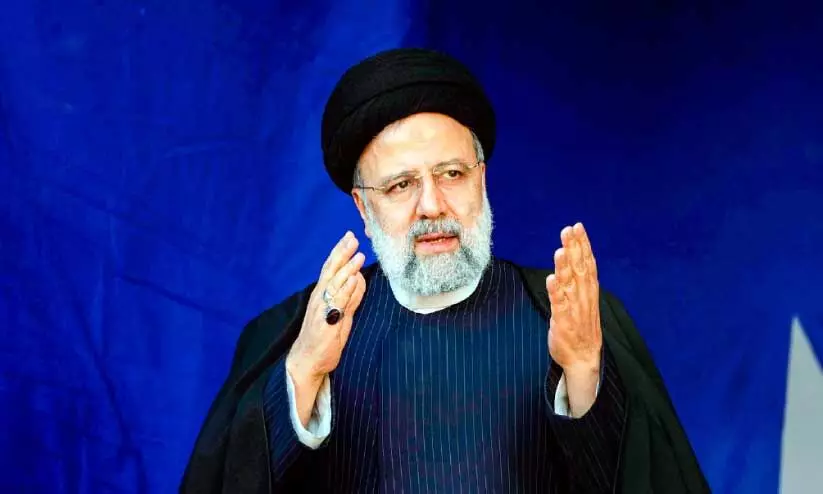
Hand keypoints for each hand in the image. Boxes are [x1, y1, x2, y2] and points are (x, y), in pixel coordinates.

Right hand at [286, 231, 366, 424]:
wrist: (307, 362)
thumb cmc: (324, 339)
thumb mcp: (342, 315)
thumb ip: (351, 298)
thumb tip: (359, 278)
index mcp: (322, 295)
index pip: (331, 269)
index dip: (340, 252)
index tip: (349, 238)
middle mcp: (319, 299)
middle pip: (331, 271)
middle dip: (342, 253)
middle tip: (352, 237)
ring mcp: (321, 310)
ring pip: (334, 283)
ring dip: (347, 267)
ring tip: (358, 254)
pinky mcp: (325, 322)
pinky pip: (337, 302)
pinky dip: (346, 289)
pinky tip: (354, 278)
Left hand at [546, 223, 601, 414]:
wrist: (583, 360)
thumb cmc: (580, 328)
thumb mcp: (582, 301)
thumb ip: (577, 281)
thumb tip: (572, 259)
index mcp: (588, 291)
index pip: (587, 262)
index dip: (583, 244)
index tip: (577, 226)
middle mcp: (583, 297)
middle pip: (579, 268)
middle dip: (574, 248)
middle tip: (568, 229)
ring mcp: (574, 309)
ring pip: (570, 284)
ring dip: (565, 266)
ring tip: (560, 249)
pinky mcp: (563, 322)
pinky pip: (559, 305)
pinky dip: (556, 292)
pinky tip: (551, 278)